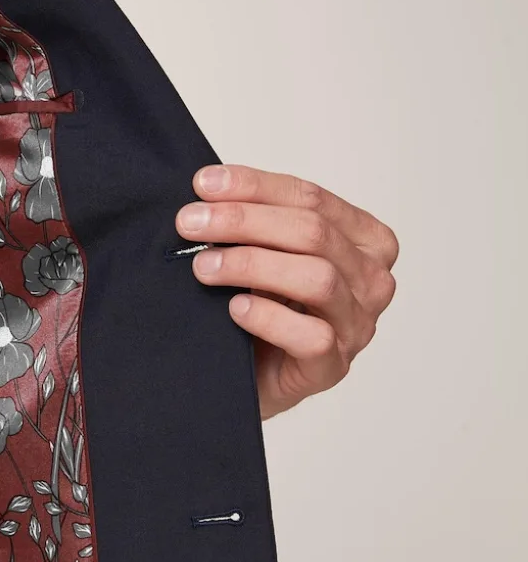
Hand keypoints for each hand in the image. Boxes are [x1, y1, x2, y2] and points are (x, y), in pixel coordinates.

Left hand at [175, 165, 398, 420]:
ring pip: (317, 279)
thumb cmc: (263, 310)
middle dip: (244, 222)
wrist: (249, 377)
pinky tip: (235, 308)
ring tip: (204, 267)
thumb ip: (255, 221)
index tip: (203, 184)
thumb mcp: (265, 254)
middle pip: (313, 233)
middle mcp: (371, 281)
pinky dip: (270, 318)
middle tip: (190, 224)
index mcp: (365, 241)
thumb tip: (208, 188)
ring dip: (252, 265)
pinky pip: (311, 336)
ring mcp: (358, 326)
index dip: (255, 187)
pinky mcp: (333, 366)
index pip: (312, 199)